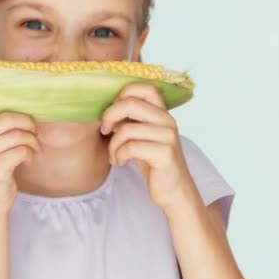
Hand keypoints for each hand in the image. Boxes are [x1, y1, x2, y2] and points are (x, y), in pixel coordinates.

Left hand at [101, 83, 194, 210]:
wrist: (174, 190)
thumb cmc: (154, 163)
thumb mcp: (142, 137)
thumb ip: (130, 121)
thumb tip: (108, 111)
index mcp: (162, 113)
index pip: (145, 88)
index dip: (124, 94)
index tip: (114, 112)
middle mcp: (167, 121)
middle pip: (130, 104)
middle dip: (109, 116)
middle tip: (104, 130)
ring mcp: (167, 137)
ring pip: (126, 129)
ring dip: (113, 144)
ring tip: (114, 155)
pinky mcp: (164, 154)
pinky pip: (131, 147)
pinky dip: (119, 155)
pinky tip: (121, 162)